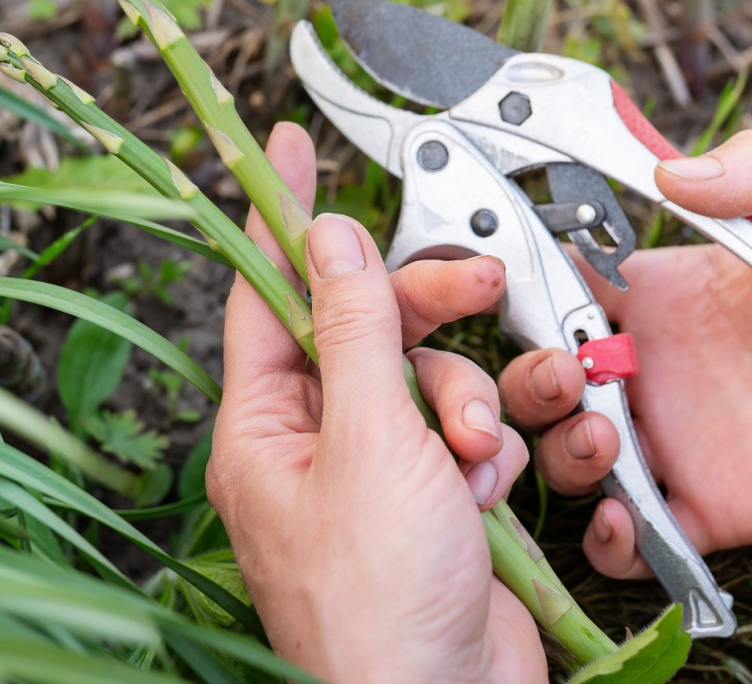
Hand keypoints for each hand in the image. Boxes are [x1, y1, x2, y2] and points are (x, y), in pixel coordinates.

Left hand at [208, 124, 546, 683]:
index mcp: (265, 427)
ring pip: (428, 377)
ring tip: (472, 459)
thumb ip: (353, 331)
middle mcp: (314, 444)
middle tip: (478, 288)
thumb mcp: (370, 444)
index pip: (268, 291)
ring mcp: (375, 475)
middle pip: (367, 326)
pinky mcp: (431, 502)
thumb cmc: (379, 607)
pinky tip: (486, 494)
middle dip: (427, 316)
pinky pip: (462, 434)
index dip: (282, 213)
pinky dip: (485, 452)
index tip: (285, 145)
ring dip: (466, 404)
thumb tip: (329, 239)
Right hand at [499, 129, 751, 578]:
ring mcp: (679, 442)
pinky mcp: (712, 509)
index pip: (560, 283)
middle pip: (545, 376)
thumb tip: (674, 170)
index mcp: (665, 293)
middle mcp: (656, 367)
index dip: (522, 285)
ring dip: (562, 455)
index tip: (508, 287)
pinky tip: (629, 520)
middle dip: (529, 380)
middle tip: (569, 377)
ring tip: (605, 444)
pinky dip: (609, 543)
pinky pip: (634, 541)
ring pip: (573, 458)